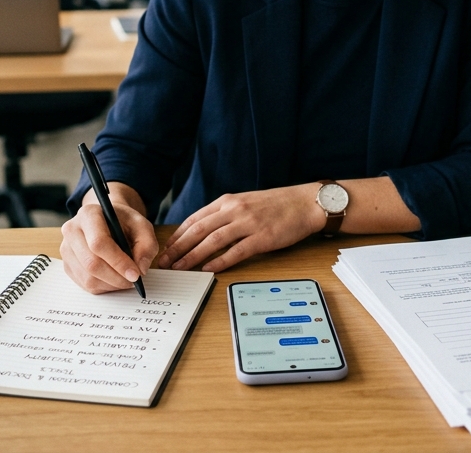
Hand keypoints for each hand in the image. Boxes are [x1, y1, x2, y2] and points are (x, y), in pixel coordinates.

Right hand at [60, 183, 158, 293]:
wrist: (107, 221)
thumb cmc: (124, 223)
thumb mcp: (142, 226)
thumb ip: (147, 245)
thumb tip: (141, 268)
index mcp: (88, 214)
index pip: (99, 243)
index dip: (118, 262)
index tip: (135, 274)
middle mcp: (72, 230)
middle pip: (91, 263)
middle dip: (116, 277)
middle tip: (134, 281)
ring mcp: (66, 249)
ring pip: (88, 277)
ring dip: (111, 284)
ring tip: (126, 279)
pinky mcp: (67, 265)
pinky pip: (84, 284)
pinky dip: (104, 287)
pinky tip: (114, 279)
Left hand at [156, 185, 324, 272]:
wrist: (305, 203)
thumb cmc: (276, 205)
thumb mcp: (245, 201)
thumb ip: (225, 213)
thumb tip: (203, 231)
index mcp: (228, 201)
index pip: (195, 219)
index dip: (178, 236)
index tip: (166, 249)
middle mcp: (235, 209)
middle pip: (198, 230)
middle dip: (179, 248)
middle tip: (165, 262)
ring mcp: (248, 223)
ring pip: (213, 241)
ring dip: (193, 256)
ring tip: (181, 268)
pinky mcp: (262, 237)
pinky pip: (236, 252)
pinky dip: (220, 261)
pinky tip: (209, 270)